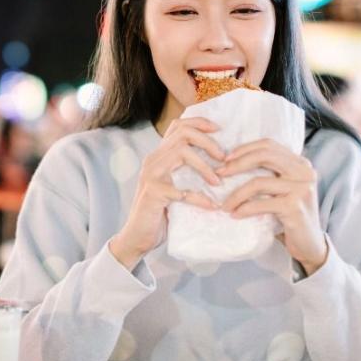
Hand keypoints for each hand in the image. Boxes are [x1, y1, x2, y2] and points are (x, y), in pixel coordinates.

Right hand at [110, 117, 224, 269]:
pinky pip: (182, 191)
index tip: (219, 130)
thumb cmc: (159, 213)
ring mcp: (151, 175)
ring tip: (218, 181)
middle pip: (182, 134)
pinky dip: (200, 198)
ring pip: (181, 153)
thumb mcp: (172, 185)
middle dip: (207, 142)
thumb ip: (185, 171)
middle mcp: (153, 160)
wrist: (136, 237)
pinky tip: (211, 206)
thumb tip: (220, 163)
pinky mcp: (153, 193)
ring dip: (205, 166)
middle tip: (224, 157)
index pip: (178, 126)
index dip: (199, 123)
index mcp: (158, 156)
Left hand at [216, 139, 327, 274]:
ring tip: (225, 204)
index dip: (245, 148)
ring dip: (236, 194)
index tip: (226, 158)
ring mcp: (301, 189)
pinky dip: (244, 208)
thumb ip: (270, 172)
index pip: (269, 145)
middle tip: (220, 174)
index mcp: (300, 163)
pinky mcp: (295, 207)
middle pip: (265, 156)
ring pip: (259, 182)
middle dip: (237, 164)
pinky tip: (235, 214)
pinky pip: (261, 204)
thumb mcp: (283, 188)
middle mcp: (304, 172)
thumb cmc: (290, 214)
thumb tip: (232, 161)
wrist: (309, 243)